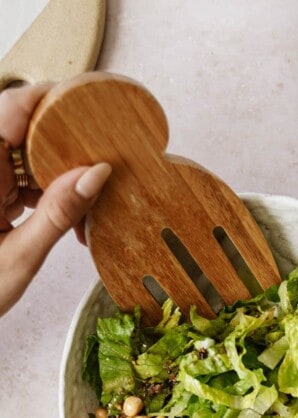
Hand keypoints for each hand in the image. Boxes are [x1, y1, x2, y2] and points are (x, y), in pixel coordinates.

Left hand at [0, 83, 111, 316]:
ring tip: (89, 198)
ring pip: (27, 155)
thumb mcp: (20, 256)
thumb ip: (58, 213)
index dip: (50, 98)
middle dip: (64, 141)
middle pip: (23, 129)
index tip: (88, 103)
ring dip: (60, 172)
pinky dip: (49, 193)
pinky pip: (24, 179)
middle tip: (103, 154)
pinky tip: (69, 215)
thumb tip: (96, 173)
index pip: (12, 109)